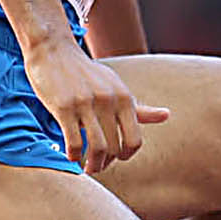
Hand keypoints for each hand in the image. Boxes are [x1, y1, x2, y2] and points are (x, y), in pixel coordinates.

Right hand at [23, 37, 169, 175]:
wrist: (53, 51)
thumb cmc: (86, 74)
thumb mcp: (116, 88)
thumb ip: (138, 108)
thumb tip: (166, 116)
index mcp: (124, 97)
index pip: (135, 140)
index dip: (126, 155)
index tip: (115, 159)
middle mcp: (108, 100)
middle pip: (115, 147)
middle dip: (106, 163)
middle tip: (97, 166)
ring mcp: (85, 103)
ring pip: (97, 148)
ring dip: (92, 165)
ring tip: (86, 168)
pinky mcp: (64, 107)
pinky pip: (73, 141)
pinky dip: (73, 156)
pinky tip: (70, 156)